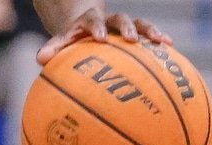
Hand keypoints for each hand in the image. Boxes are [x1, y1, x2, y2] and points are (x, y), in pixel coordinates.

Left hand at [37, 8, 171, 65]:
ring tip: (163, 41)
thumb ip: (53, 49)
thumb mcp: (62, 42)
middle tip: (131, 39)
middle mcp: (109, 21)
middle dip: (126, 28)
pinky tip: (171, 48)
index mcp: (90, 21)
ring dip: (150, 31)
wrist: (86, 28)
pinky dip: (159, 41)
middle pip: (120, 18)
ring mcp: (124, 27)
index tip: (100, 38)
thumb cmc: (73, 41)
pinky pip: (149, 36)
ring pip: (139, 23)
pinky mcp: (136, 34)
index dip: (97, 27)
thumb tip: (40, 60)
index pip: (93, 20)